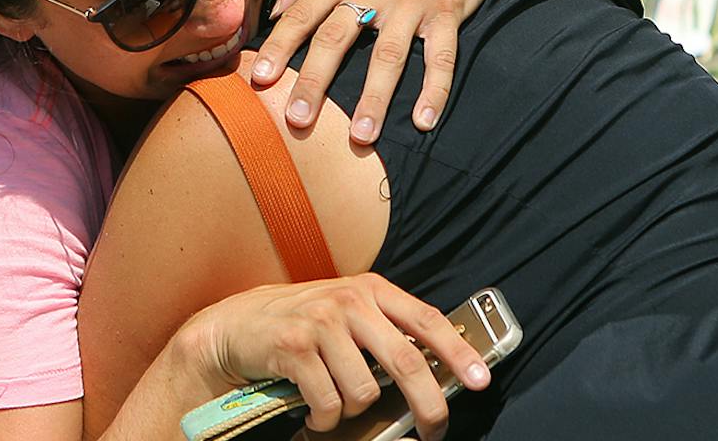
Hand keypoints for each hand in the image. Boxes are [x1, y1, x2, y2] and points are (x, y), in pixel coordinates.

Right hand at [184, 275, 487, 440]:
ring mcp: (322, 323)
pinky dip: (324, 418)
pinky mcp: (295, 348)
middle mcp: (350, 302)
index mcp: (371, 290)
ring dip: (352, 412)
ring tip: (335, 402)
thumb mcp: (347, 313)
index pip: (426, 319)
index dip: (457, 351)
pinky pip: (329, 404)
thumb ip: (385, 330)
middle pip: (406, 362)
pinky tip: (313, 409)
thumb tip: (433, 369)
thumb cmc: (301, 322)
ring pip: (364, 392)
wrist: (237, 325)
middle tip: (433, 429)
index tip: (479, 380)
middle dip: (427, 405)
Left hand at [250, 0, 501, 143]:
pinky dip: (434, 90)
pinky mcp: (447, 10)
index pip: (302, 14)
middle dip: (314, 81)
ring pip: (387, 55)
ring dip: (374, 99)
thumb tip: (275, 10)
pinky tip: (424, 121)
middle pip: (336, 38)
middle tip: (297, 120)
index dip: (279, 46)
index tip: (258, 79)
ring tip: (362, 137)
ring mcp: (411, 0)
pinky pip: (441, 56)